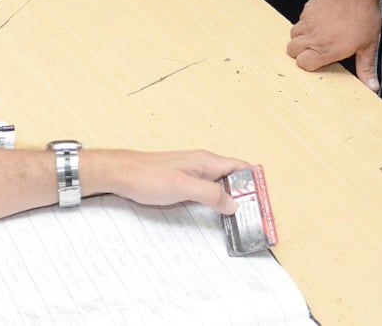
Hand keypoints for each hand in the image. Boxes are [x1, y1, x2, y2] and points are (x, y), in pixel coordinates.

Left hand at [85, 149, 247, 214]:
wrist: (120, 173)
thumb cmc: (147, 176)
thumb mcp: (182, 187)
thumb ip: (210, 193)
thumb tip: (234, 203)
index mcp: (206, 161)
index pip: (240, 168)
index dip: (254, 183)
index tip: (261, 202)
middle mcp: (202, 164)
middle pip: (233, 178)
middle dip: (245, 195)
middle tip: (252, 217)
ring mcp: (192, 172)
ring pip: (220, 185)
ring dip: (230, 200)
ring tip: (238, 220)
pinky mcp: (183, 182)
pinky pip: (207, 191)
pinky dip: (215, 202)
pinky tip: (215, 214)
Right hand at [287, 0, 381, 89]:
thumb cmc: (362, 14)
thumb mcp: (368, 45)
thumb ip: (366, 67)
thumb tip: (371, 85)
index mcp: (327, 49)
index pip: (303, 63)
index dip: (308, 64)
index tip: (316, 62)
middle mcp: (314, 37)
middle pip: (292, 50)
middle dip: (299, 52)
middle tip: (311, 51)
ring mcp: (308, 22)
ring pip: (293, 34)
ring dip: (300, 38)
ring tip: (314, 37)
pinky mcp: (308, 9)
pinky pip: (299, 19)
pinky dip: (305, 23)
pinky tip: (318, 21)